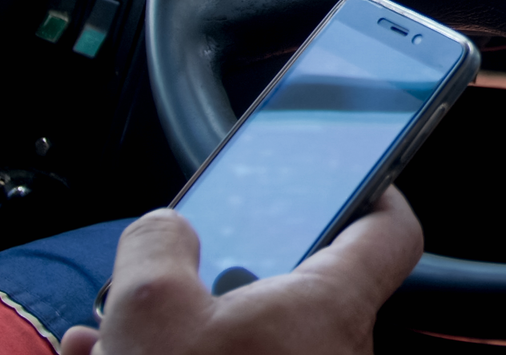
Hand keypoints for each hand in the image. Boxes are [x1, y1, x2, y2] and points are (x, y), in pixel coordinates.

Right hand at [61, 187, 424, 354]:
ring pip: (249, 341)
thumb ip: (161, 244)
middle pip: (298, 287)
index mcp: (330, 307)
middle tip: (176, 264)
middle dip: (227, 271)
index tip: (348, 169)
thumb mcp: (147, 308)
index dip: (372, 189)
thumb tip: (168, 230)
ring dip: (185, 327)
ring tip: (114, 325)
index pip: (391, 232)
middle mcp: (334, 354)